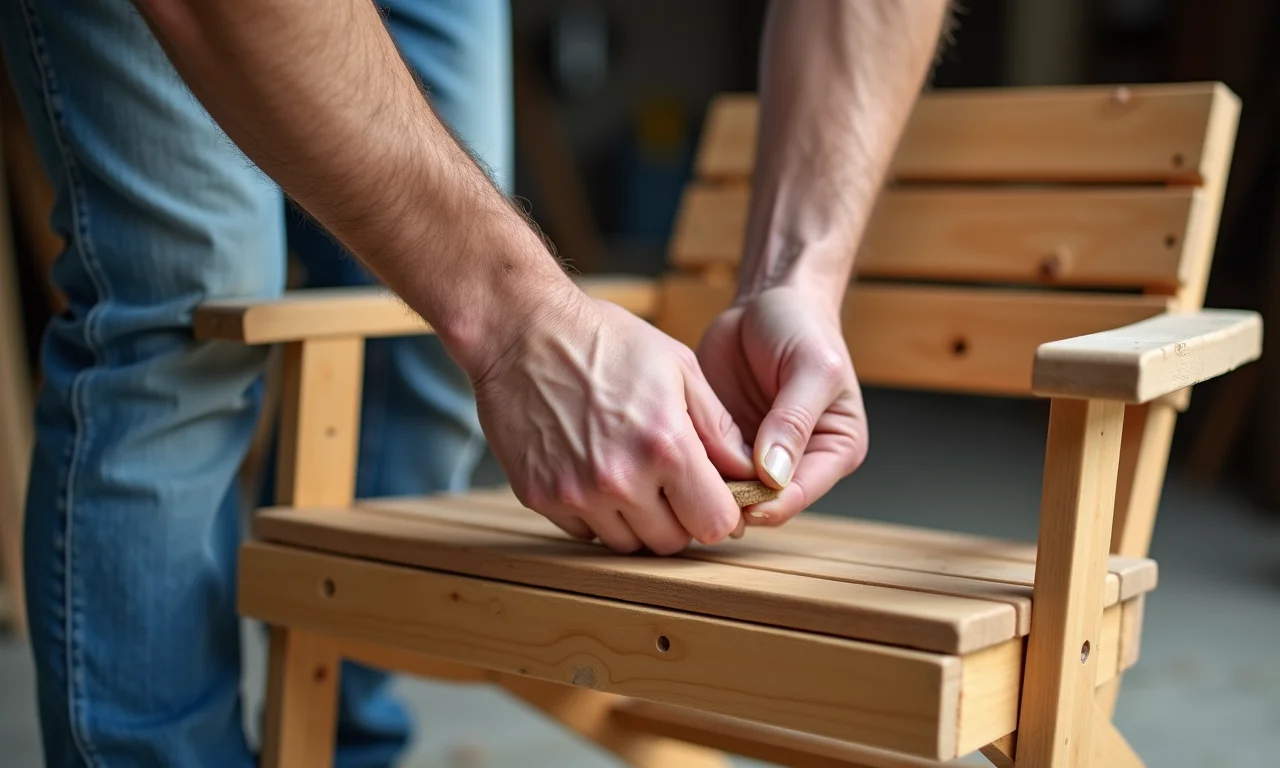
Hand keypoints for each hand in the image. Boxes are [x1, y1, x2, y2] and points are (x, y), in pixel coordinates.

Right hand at [471, 292, 755, 553]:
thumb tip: (750, 471)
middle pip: (671, 542)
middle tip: (671, 484)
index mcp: (665, 445)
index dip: (721, 512)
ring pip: (626, 545)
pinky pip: (583, 533)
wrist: (520, 330)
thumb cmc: (605, 339)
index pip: (714, 523)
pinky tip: (593, 472)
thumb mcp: (678, 367)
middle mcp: (621, 479)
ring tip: (631, 474)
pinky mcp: (540, 498)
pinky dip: (595, 514)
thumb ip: (719, 427)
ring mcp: (576, 494)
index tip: (714, 496)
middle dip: (679, 518)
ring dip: (637, 520)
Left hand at [697, 286, 867, 525]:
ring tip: (682, 479)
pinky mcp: (727, 441)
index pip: (802, 493)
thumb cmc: (802, 327)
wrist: (767, 300)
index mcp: (835, 450)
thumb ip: (794, 420)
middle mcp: (799, 461)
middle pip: (766, 502)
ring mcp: (759, 454)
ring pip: (733, 491)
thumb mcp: (811, 367)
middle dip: (735, 502)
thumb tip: (774, 475)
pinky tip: (672, 460)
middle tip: (699, 494)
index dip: (770, 504)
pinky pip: (708, 466)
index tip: (738, 504)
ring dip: (709, 489)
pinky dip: (692, 467)